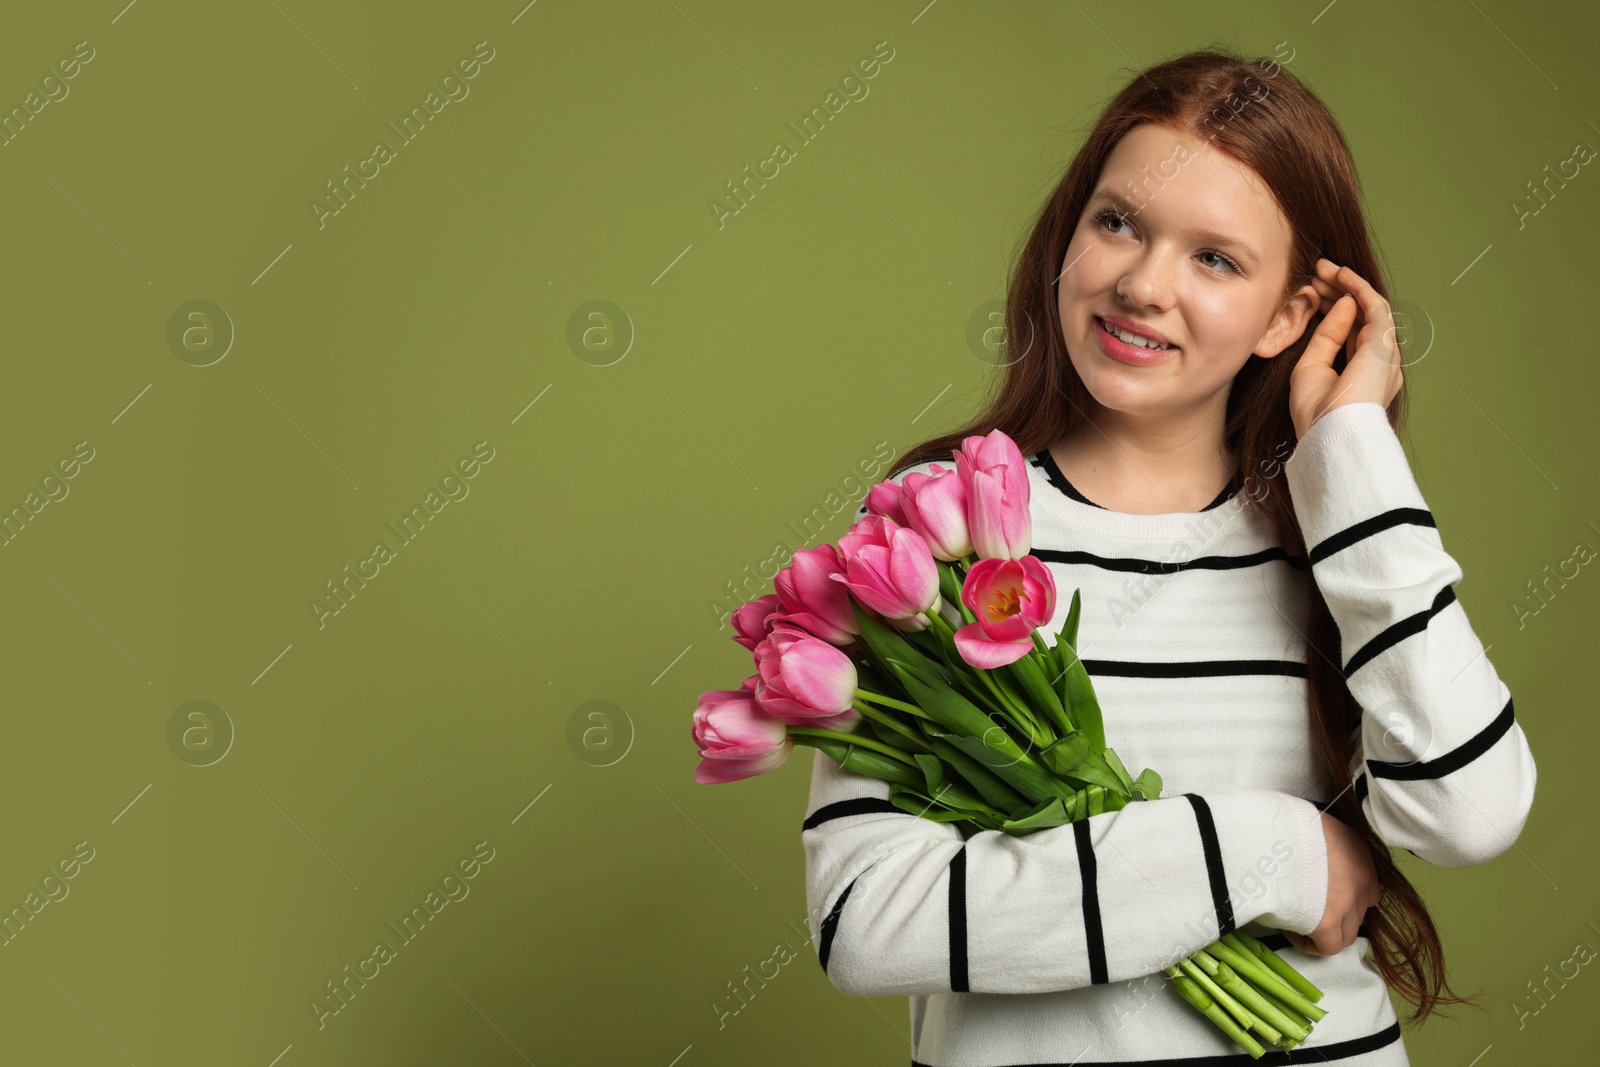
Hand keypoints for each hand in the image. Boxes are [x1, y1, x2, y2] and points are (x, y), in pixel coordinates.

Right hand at [1282, 810, 1380, 956]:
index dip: (1344, 894)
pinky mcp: (1328, 923)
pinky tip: (1289, 929)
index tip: (1317, 892)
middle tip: (1307, 907)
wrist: (1266, 835)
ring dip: (1326, 932)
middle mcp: (1361, 876)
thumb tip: (1305, 861)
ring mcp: (1348, 902)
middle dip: (1336, 914)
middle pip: (1358, 911)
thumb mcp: (1309, 823)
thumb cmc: (1279, 823)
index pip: (1366, 885)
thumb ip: (1318, 844)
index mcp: (1356, 847)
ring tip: (1296, 920)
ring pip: (1347, 933)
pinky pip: (1328, 947)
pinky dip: (1311, 944)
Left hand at [1289, 258, 1404, 440]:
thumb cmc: (1317, 412)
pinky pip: (1375, 307)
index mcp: (1365, 373)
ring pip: (1368, 307)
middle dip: (1337, 292)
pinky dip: (1358, 288)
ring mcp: (1385, 353)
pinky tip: (1340, 274)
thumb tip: (1343, 303)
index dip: (1332, 308)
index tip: (1312, 291)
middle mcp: (1379, 362)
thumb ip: (1327, 337)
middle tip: (1317, 272)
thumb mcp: (1311, 368)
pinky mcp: (1384, 344)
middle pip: (1360, 316)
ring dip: (1346, 285)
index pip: (1350, 331)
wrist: (1330, 432)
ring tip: (1323, 268)